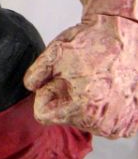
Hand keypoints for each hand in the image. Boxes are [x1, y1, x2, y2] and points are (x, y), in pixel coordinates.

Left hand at [24, 14, 137, 138]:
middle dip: (67, 99)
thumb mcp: (53, 53)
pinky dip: (105, 107)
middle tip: (80, 78)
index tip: (58, 79)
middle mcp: (104, 124)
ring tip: (95, 81)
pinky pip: (108, 123)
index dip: (47, 92)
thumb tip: (31, 87)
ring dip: (86, 104)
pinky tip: (108, 89)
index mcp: (82, 108)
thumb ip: (35, 75)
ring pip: (86, 121)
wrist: (121, 33)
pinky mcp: (131, 123)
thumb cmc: (91, 41)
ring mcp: (119, 125)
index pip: (44, 114)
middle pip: (66, 118)